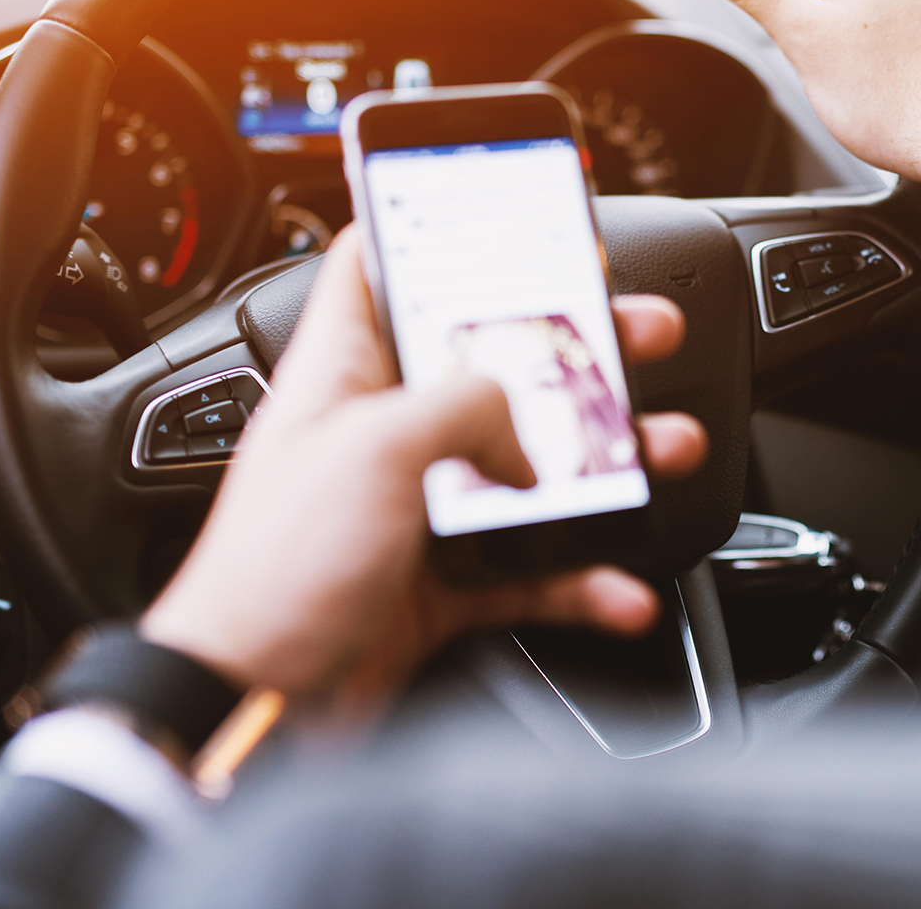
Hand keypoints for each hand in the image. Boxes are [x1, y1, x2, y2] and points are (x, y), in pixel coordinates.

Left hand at [139, 229, 706, 720]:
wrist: (255, 710)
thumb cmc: (275, 572)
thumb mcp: (376, 446)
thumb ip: (469, 404)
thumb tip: (531, 425)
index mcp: (347, 376)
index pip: (382, 269)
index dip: (443, 230)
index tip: (514, 211)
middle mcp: (386, 434)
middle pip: (497, 364)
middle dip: (578, 346)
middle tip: (639, 329)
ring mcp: (420, 509)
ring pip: (535, 466)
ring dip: (608, 461)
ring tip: (665, 447)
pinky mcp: (445, 582)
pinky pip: (538, 568)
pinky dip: (586, 576)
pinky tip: (620, 584)